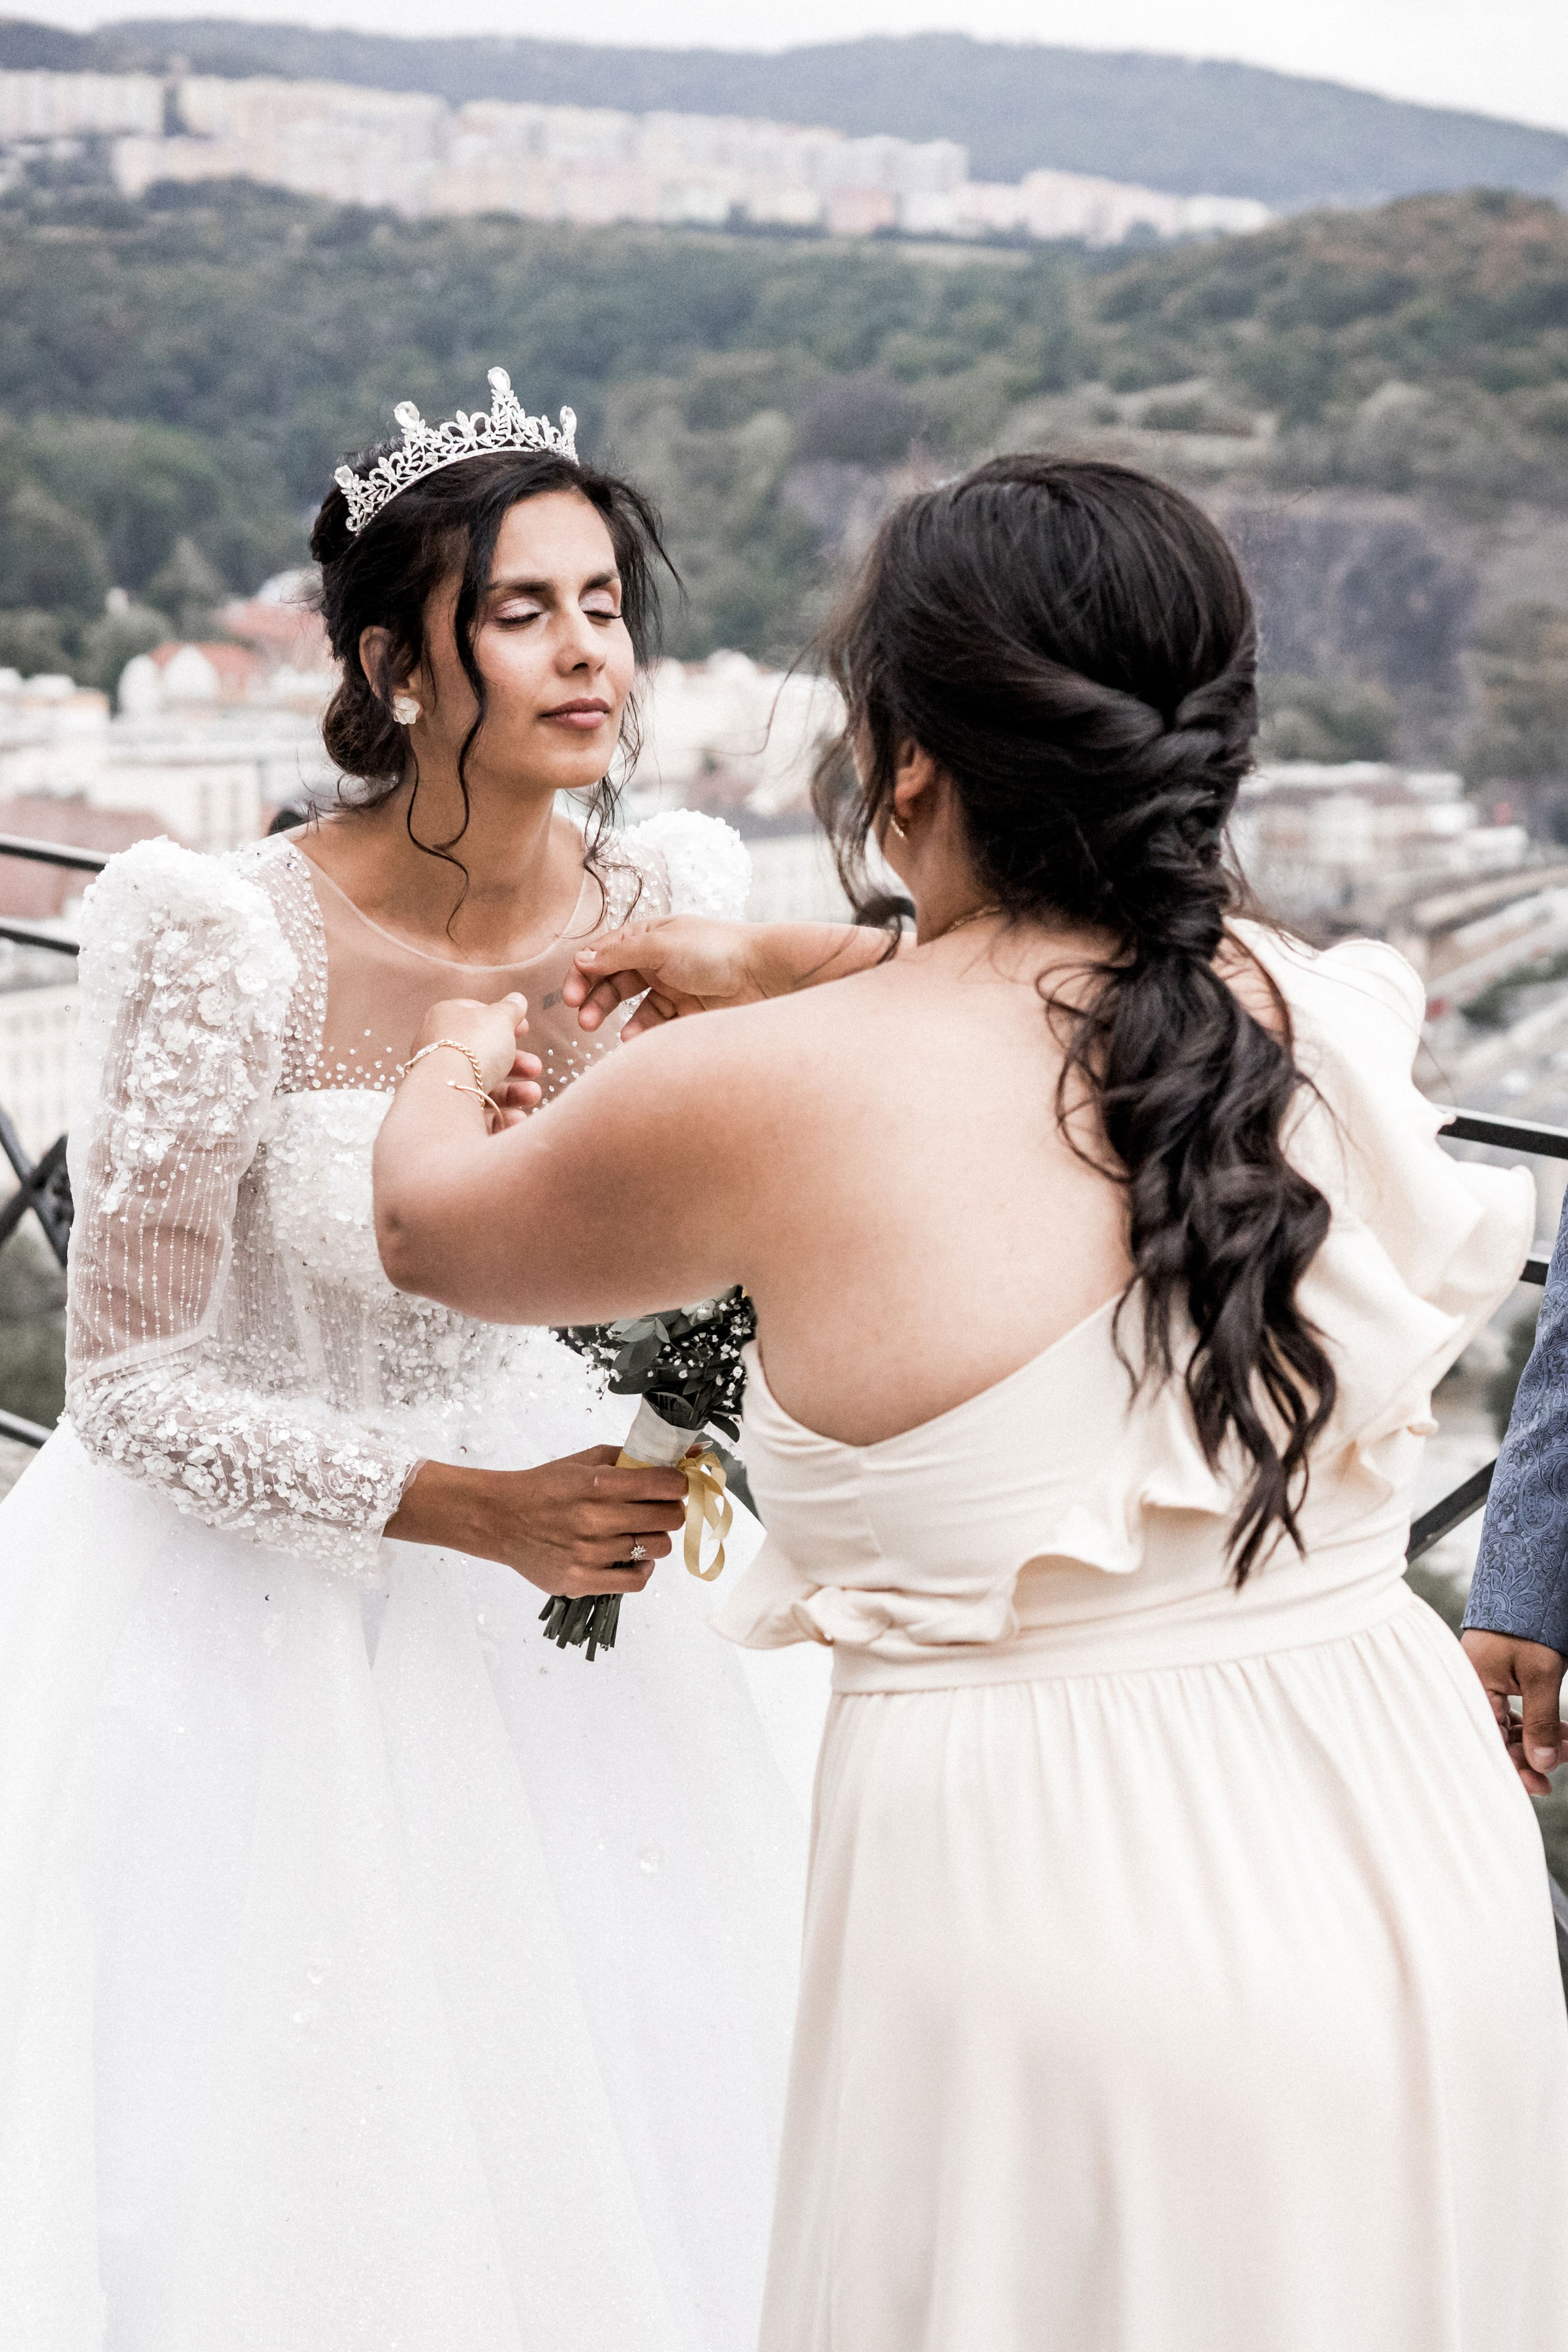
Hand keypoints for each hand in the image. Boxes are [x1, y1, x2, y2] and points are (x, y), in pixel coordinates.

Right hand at [386, 1446, 688, 1594]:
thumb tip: (675, 1457)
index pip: (665, 1485)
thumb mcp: (584, 1461)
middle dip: (671, 1511)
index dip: (678, 1485)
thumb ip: (627, 1458)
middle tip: (661, 1510)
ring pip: (656, 1549)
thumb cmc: (546, 1487)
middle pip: (667, 1519)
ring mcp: (589, 1553)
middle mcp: (596, 1518)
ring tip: (641, 1533)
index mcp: (598, 1483)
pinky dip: (644, 1569)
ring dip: (655, 1539)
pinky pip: (636, 1581)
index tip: (675, 1486)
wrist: (501, 1518)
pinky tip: (636, 1558)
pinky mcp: (581, 1581)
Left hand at [408, 991, 540, 1125]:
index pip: (475, 1015)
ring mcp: (441, 1078)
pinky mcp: (445, 1107)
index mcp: (446, 1018)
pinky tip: (516, 1117)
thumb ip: (511, 1009)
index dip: (503, 1021)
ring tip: (533, 1095)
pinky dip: (498, 1114)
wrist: (448, 1089)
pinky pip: (475, 1109)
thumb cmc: (474, 1044)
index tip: (525, 1030)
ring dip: (513, 1092)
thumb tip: (518, 998)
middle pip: (484, 1054)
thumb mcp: (499, 1018)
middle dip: (516, 1063)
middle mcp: (438, 1048)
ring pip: (483, 1084)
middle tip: (536, 1068)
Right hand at [563, 916, 767, 1036]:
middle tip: (582, 1019)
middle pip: (613, 980)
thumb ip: (619, 955)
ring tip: (607, 1033)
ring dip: (614, 1018)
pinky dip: (641, 1033)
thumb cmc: (716, 951)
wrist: (765, 975)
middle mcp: (657, 959)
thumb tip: (581, 959)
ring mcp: (671, 987)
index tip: (570, 997)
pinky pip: (655, 1025)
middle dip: (594, 999)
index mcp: (648, 935)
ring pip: (631, 1006)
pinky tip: (633, 1040)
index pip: (603, 953)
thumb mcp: (660, 946)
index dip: (583, 973)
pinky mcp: (686, 1013)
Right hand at [1460, 1629, 1567, 1793]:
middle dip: (1533, 1752)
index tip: (1541, 1786)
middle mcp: (1472, 1688)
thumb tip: (1543, 1765)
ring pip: (1508, 1725)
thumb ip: (1540, 1722)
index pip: (1489, 1741)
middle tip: (1565, 1758)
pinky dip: (1536, 1721)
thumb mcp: (1542, 1676)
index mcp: (1472, 1687)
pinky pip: (1511, 1710)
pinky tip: (1559, 1729)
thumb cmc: (1529, 1626)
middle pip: (1496, 1736)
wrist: (1527, 1582)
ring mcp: (1483, 1682)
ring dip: (1539, 1738)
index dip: (1515, 1768)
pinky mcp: (1495, 1678)